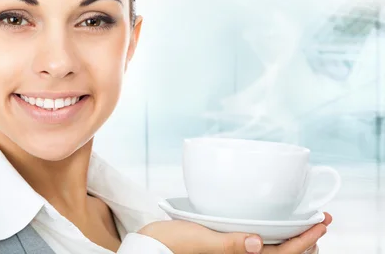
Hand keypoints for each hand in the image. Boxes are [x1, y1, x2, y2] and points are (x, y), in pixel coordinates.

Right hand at [138, 212, 331, 253]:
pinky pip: (257, 244)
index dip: (306, 240)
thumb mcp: (202, 241)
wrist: (152, 246)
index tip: (321, 223)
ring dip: (292, 240)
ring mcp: (234, 252)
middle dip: (306, 241)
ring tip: (304, 227)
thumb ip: (230, 244)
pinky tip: (271, 224)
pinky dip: (272, 235)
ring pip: (272, 250)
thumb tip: (259, 243)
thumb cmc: (173, 244)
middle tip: (320, 222)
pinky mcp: (226, 245)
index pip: (284, 253)